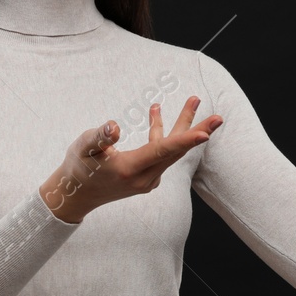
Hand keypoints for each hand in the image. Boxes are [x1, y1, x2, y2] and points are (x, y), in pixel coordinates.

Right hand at [39, 97, 222, 223]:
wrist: (76, 196)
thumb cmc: (78, 168)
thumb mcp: (83, 148)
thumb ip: (99, 136)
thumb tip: (115, 126)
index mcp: (130, 169)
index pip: (162, 151)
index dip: (185, 141)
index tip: (206, 133)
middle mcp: (144, 178)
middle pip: (176, 151)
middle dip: (198, 131)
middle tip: (220, 117)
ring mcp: (148, 180)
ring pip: (170, 150)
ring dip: (182, 126)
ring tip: (193, 100)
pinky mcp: (147, 177)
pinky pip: (161, 153)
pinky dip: (162, 134)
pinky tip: (155, 112)